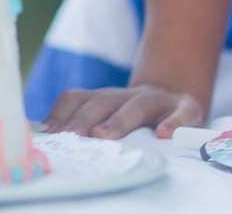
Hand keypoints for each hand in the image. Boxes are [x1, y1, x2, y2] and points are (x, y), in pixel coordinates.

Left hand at [41, 84, 204, 139]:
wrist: (175, 95)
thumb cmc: (135, 114)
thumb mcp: (109, 111)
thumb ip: (83, 117)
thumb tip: (44, 135)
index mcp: (106, 97)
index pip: (79, 98)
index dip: (63, 113)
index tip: (49, 132)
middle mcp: (129, 95)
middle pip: (105, 101)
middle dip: (86, 117)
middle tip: (72, 135)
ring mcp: (159, 100)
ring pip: (139, 104)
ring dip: (120, 119)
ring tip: (104, 135)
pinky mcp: (187, 107)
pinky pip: (183, 112)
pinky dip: (174, 122)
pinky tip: (164, 134)